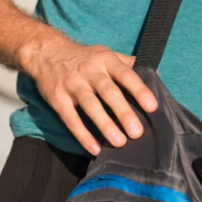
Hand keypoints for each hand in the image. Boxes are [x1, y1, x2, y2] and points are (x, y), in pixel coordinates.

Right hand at [21, 37, 157, 155]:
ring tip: (119, 142)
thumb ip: (128, 64)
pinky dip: (82, 135)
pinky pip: (70, 119)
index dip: (139, 90)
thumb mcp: (107, 53)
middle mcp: (90, 72)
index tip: (152, 107)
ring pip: (90, 106)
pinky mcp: (57, 99)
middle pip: (108, 93)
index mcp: (106, 61)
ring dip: (105, 125)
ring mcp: (72, 85)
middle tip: (137, 132)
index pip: (126, 75)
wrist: (46, 53)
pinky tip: (95, 148)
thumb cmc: (85, 58)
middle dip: (123, 113)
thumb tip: (154, 73)